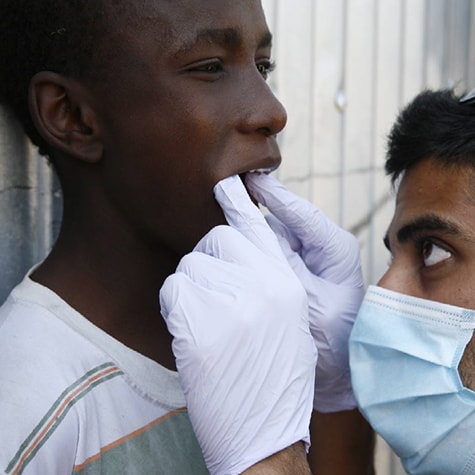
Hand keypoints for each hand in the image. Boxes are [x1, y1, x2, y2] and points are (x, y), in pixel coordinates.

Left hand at [160, 175, 316, 474]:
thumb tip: (233, 248)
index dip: (240, 201)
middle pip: (216, 240)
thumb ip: (266, 277)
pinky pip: (174, 290)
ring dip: (192, 291)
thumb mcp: (286, 319)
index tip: (227, 182)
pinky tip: (195, 337)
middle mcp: (265, 283)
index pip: (258, 228)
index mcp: (287, 283)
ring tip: (212, 327)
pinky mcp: (200, 323)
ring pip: (190, 266)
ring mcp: (232, 302)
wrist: (267, 431)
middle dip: (210, 263)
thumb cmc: (274, 376)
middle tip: (217, 300)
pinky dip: (177, 309)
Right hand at [245, 173, 363, 412]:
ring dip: (249, 234)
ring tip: (222, 226)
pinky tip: (231, 253)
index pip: (300, 213)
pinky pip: (267, 256)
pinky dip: (250, 253)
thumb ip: (284, 264)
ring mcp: (304, 260)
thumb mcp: (311, 302)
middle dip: (255, 211)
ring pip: (271, 237)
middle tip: (225, 192)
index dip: (273, 194)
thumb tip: (256, 229)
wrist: (337, 374)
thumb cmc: (333, 341)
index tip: (249, 178)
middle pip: (281, 222)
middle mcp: (320, 248)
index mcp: (334, 249)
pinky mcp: (291, 273)